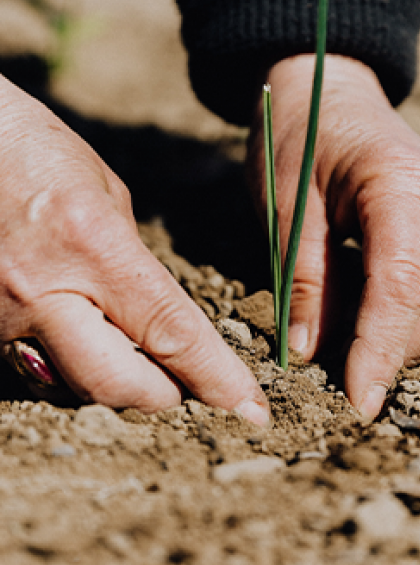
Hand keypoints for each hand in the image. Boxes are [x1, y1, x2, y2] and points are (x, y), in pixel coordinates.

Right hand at [0, 75, 269, 423]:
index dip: (215, 377)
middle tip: (185, 386)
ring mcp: (2, 317)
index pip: (169, 330)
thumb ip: (134, 265)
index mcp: (92, 244)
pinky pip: (35, 373)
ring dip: (116, 386)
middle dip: (163, 395)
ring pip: (72, 387)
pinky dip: (71, 371)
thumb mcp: (108, 197)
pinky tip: (88, 346)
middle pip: (116, 383)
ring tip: (138, 362)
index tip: (251, 408)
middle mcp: (42, 290)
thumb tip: (158, 319)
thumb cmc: (40, 155)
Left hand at [247, 55, 419, 419]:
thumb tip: (312, 355)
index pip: (406, 284)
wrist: (324, 90)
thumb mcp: (285, 204)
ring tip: (359, 334)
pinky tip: (375, 311)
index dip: (384, 349)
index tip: (359, 401)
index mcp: (401, 182)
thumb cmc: (297, 136)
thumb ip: (304, 279)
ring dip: (419, 336)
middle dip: (411, 345)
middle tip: (352, 359)